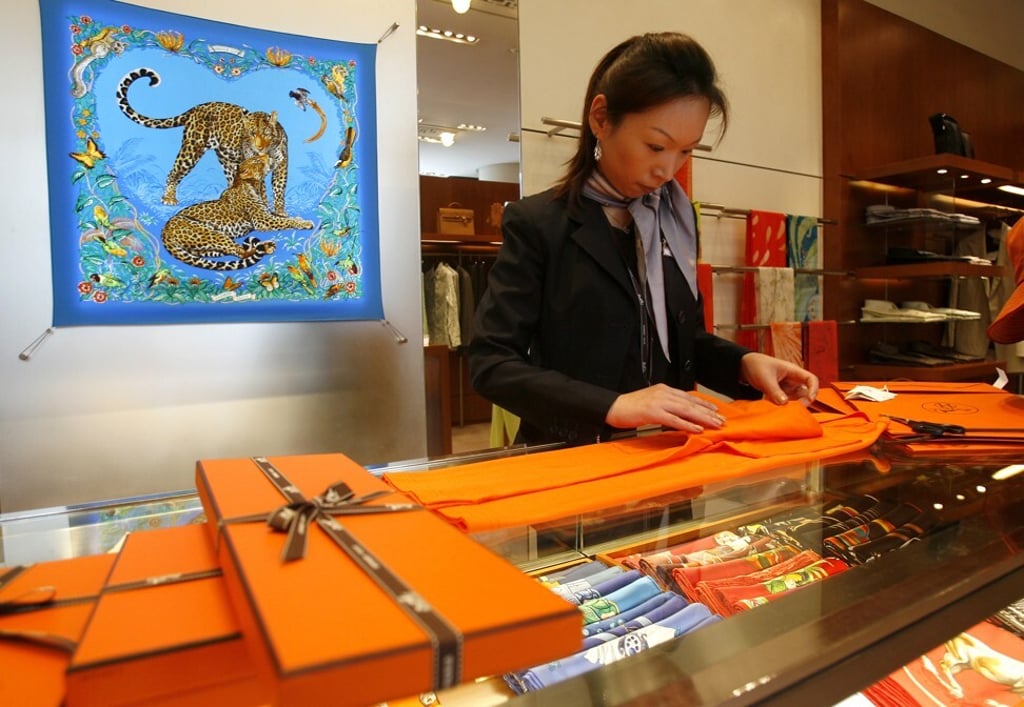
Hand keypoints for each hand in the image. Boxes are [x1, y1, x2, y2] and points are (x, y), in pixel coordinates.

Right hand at [606, 384, 725, 433]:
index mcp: (664, 390)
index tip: (716, 411)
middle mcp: (664, 393)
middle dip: (708, 412)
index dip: (703, 404)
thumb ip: (666, 405)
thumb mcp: (651, 402)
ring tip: (715, 424)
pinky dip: (687, 424)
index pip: (689, 397)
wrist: (613, 407)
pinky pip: (674, 420)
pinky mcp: (653, 412)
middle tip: (722, 420)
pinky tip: (697, 429)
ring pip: (686, 410)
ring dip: (703, 418)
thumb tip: (680, 414)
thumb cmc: (631, 407)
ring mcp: (659, 402)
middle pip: (691, 403)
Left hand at [739, 352, 818, 405]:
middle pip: (805, 393)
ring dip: (790, 406)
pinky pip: (784, 403)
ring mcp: (786, 388)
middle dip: (802, 402)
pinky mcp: (779, 394)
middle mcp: (792, 380)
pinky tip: (774, 409)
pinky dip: (781, 407)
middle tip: (793, 410)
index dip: (814, 389)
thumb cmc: (756, 365)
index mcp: (793, 371)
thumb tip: (784, 403)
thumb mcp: (765, 378)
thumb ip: (774, 391)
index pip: (811, 379)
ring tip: (781, 410)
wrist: (744, 366)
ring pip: (795, 400)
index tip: (810, 399)